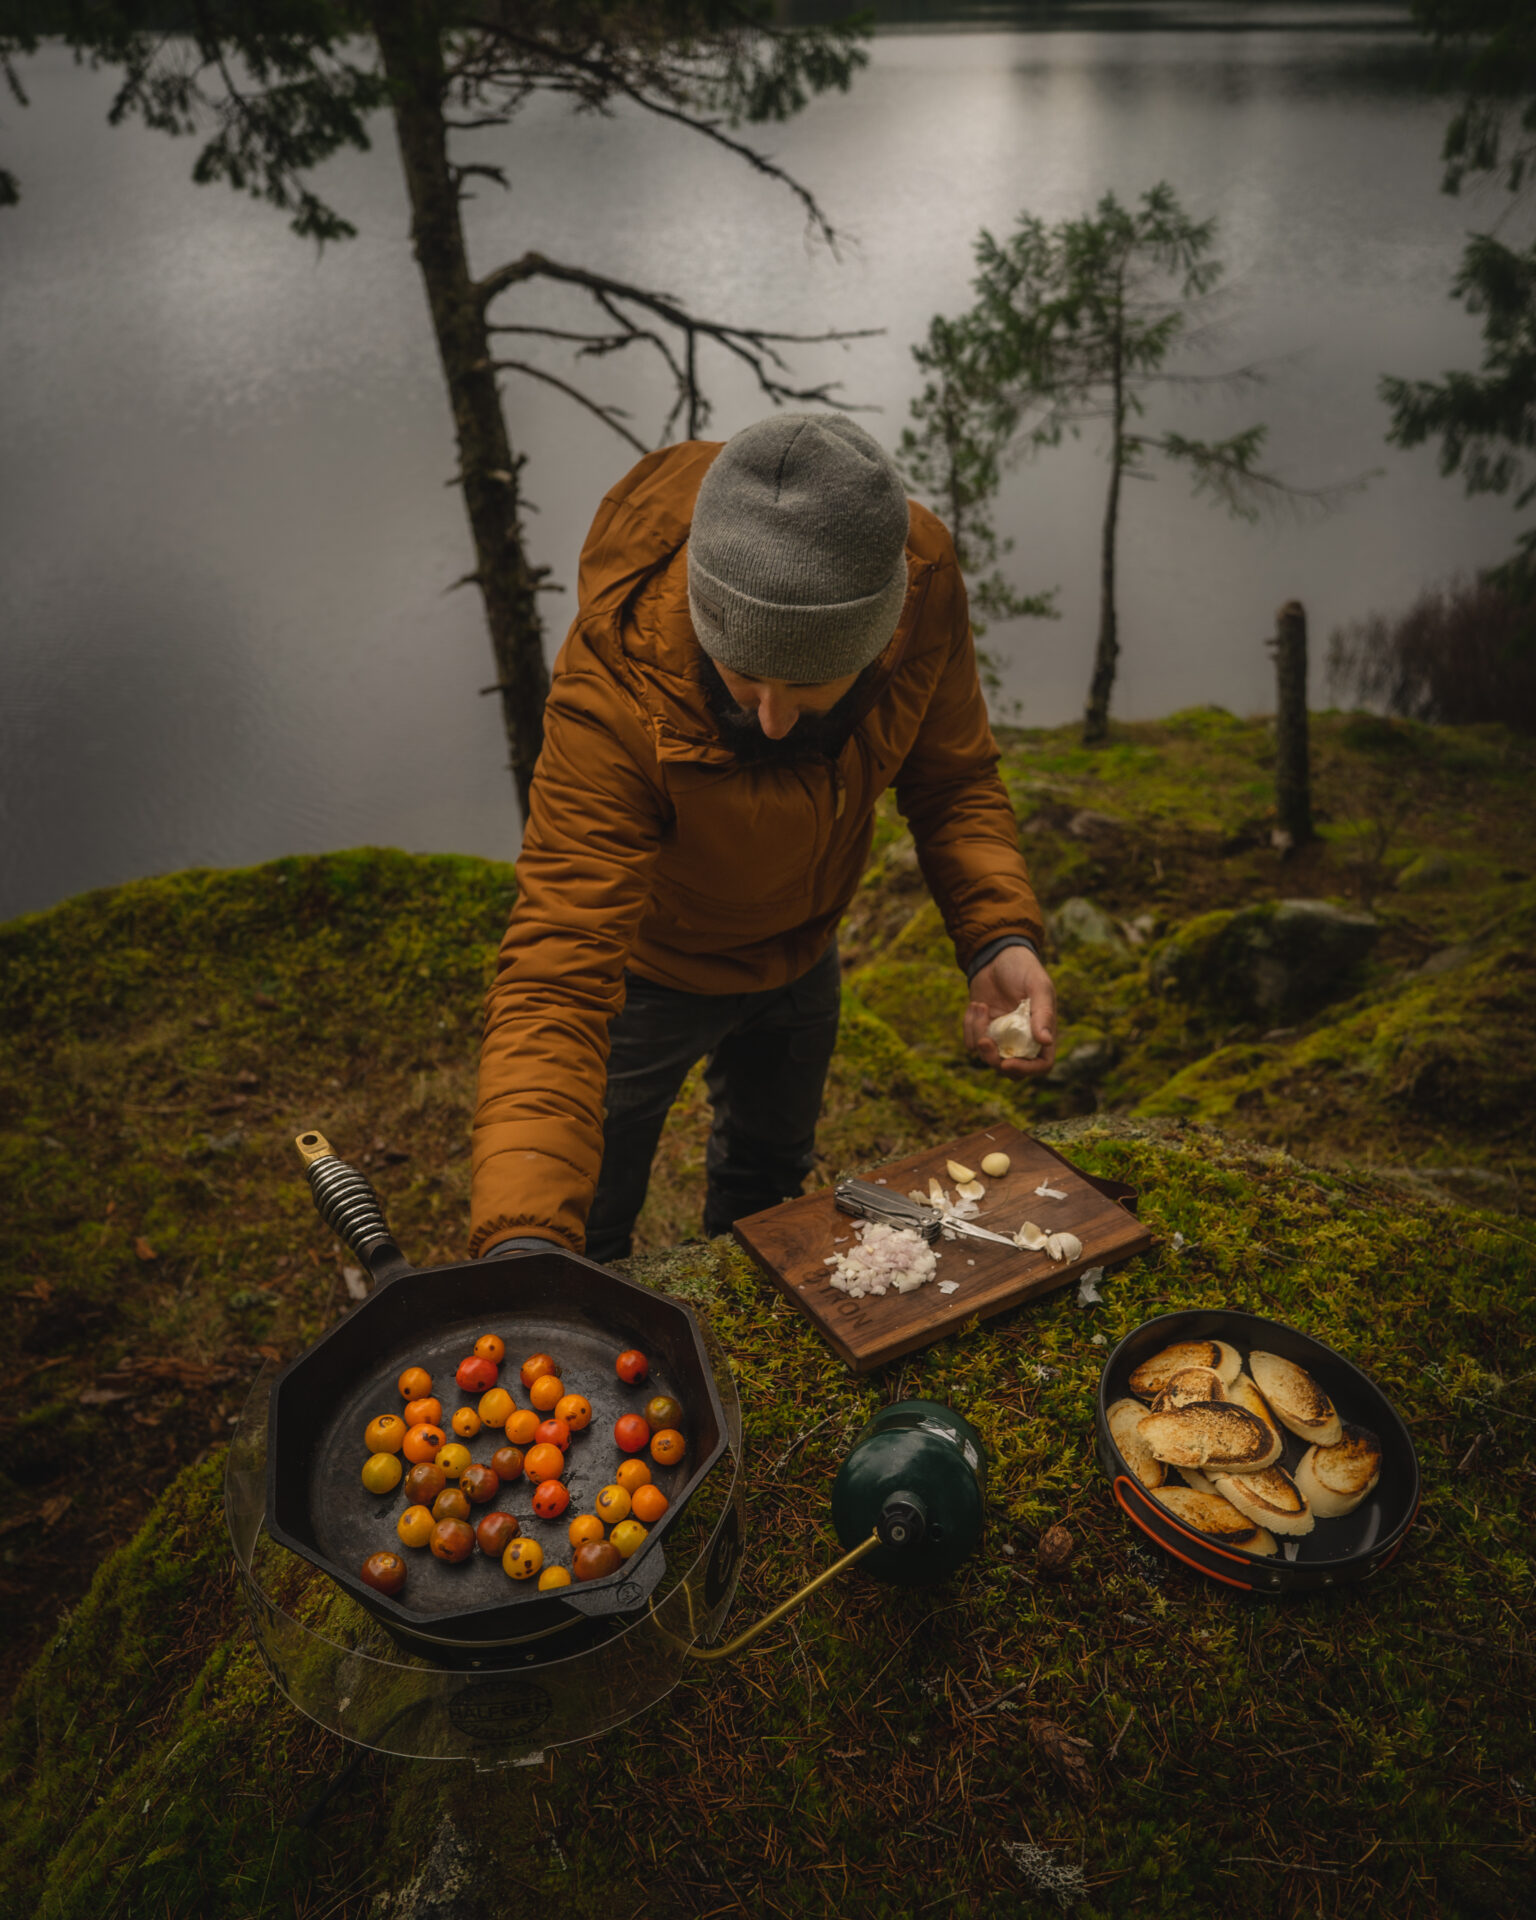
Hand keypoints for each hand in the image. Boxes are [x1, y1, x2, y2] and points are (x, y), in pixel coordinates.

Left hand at [964, 945, 1056, 1078]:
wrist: (996, 954)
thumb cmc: (1023, 967)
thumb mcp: (1037, 985)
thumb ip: (1043, 1012)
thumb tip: (1046, 1040)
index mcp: (1042, 1032)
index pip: (1041, 1064)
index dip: (1027, 1070)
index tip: (1007, 1062)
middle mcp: (1022, 1039)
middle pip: (1010, 1069)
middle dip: (993, 1060)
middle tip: (984, 1040)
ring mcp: (1001, 1036)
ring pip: (987, 1057)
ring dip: (978, 1034)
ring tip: (979, 1005)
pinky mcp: (982, 1028)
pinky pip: (971, 1042)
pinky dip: (969, 1025)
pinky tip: (976, 1004)